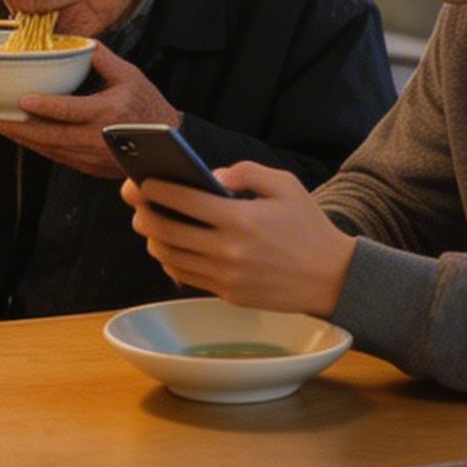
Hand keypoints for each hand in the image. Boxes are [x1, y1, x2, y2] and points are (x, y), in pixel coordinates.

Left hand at [0, 40, 177, 178]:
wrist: (166, 146)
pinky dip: (36, 147)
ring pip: (49, 149)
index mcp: (108, 112)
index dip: (45, 106)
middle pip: (50, 135)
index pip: (70, 110)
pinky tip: (21, 137)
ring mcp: (91, 157)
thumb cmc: (149, 107)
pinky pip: (56, 157)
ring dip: (22, 138)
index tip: (22, 98)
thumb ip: (103, 59)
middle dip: (18, 127)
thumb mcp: (131, 76)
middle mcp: (96, 138)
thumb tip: (81, 41)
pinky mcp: (88, 167)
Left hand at [121, 162, 356, 316]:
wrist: (331, 277)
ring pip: (171, 256)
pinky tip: (168, 245)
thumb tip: (211, 175)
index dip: (156, 189)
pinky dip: (169, 259)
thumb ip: (246, 172)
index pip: (183, 201)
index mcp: (240, 218)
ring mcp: (225, 277)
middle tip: (135, 200)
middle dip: (143, 213)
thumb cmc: (307, 225)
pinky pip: (186, 276)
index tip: (140, 181)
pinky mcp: (227, 294)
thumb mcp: (285, 184)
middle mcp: (228, 250)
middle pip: (167, 231)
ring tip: (147, 221)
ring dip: (152, 237)